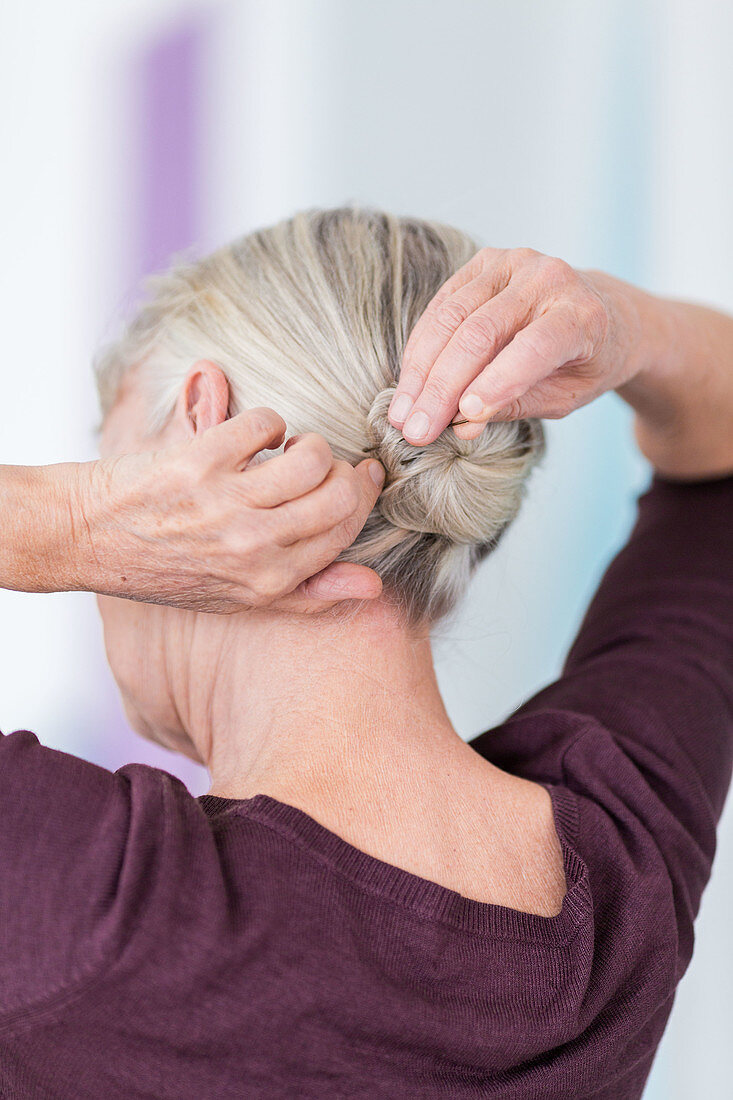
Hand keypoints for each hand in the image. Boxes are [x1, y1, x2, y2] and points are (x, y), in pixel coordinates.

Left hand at [78, 407, 385, 612]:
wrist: (88, 538)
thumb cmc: (166, 570)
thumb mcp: (239, 598)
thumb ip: (308, 593)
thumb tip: (372, 587)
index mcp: (267, 582)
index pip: (344, 529)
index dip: (362, 496)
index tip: (364, 475)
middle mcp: (251, 546)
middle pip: (339, 493)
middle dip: (345, 470)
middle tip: (329, 462)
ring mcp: (225, 503)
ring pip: (310, 456)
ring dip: (309, 443)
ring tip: (289, 448)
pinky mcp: (200, 460)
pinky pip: (266, 424)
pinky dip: (267, 423)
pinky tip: (250, 437)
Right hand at [387, 247, 642, 444]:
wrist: (602, 309)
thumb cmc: (585, 364)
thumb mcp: (566, 397)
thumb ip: (517, 406)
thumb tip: (461, 425)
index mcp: (583, 314)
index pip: (534, 347)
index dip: (497, 382)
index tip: (462, 420)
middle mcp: (550, 278)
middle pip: (481, 333)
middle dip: (442, 387)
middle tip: (415, 432)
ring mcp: (514, 263)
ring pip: (452, 318)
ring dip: (420, 371)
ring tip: (401, 415)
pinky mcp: (485, 262)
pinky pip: (441, 306)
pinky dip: (420, 347)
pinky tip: (409, 384)